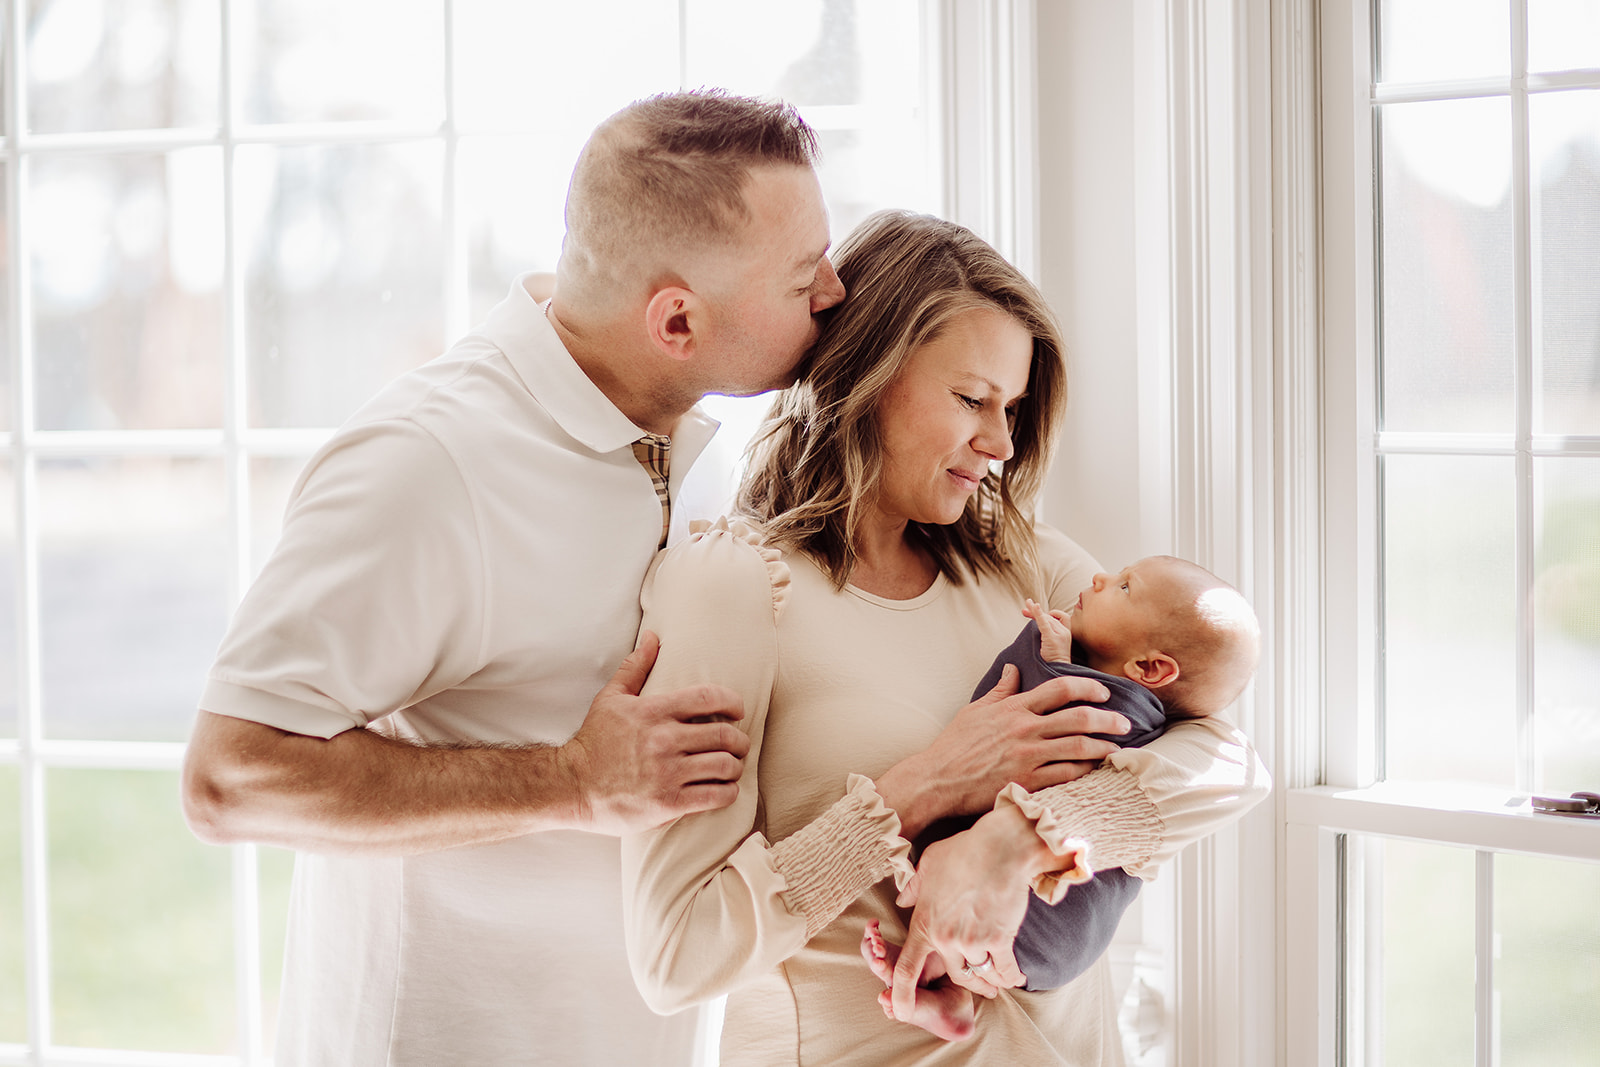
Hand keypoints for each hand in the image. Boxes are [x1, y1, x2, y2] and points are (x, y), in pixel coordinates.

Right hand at [557, 631, 750, 834]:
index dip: (732, 702)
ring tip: (732, 768)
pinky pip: (716, 795)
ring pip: (725, 765)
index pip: (709, 697)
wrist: (571, 785)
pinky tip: (724, 789)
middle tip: (739, 745)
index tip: (738, 711)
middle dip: (739, 740)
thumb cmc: (594, 741)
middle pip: (724, 735)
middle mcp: (664, 740)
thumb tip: (653, 636)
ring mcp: (668, 773)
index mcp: (654, 711)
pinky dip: (728, 792)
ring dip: (736, 767)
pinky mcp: (669, 803)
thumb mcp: (611, 698)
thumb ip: (635, 667)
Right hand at [874, 666, 1128, 837]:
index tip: (1102, 692)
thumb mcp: (975, 710)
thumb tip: (1012, 669)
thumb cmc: (954, 745)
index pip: (1059, 689)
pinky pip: (1065, 775)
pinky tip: (1095, 771)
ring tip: (1118, 749)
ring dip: (1103, 746)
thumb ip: (1000, 690)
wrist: (938, 779)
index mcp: (1014, 708)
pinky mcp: (1026, 781)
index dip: (1087, 687)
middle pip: (1077, 717)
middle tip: (1125, 723)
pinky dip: (1084, 772)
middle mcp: (1025, 729)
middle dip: (1107, 718)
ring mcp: (1027, 756)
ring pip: (1077, 747)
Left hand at [889, 808, 1052, 1017]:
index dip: (901, 996)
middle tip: (981, 990)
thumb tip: (902, 899)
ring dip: (991, 980)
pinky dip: (1010, 977)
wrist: (1000, 847)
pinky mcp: (1000, 939)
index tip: (900, 1012)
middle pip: (955, 975)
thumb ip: (913, 887)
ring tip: (999, 983)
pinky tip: (1016, 979)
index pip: (906, 969)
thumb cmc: (964, 850)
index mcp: (924, 923)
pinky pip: (1004, 969)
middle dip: (971, 985)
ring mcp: (972, 941)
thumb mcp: (928, 864)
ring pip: (981, 973)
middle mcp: (945, 938)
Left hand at [1023, 598, 1073, 662]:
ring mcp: (1060, 635)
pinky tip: (1034, 606)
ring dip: (1034, 611)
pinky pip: (1045, 623)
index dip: (1044, 613)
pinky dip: (1039, 614)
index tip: (1031, 613)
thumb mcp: (1051, 646)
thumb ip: (1046, 636)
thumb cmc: (1053, 663)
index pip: (1056, 617)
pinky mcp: (1053, 639)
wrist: (1059, 673)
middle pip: (1050, 616)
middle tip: (1024, 609)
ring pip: (1047, 618)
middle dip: (1036, 612)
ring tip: (1024, 609)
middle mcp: (1065, 632)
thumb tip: (1034, 628)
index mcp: (1065, 633)